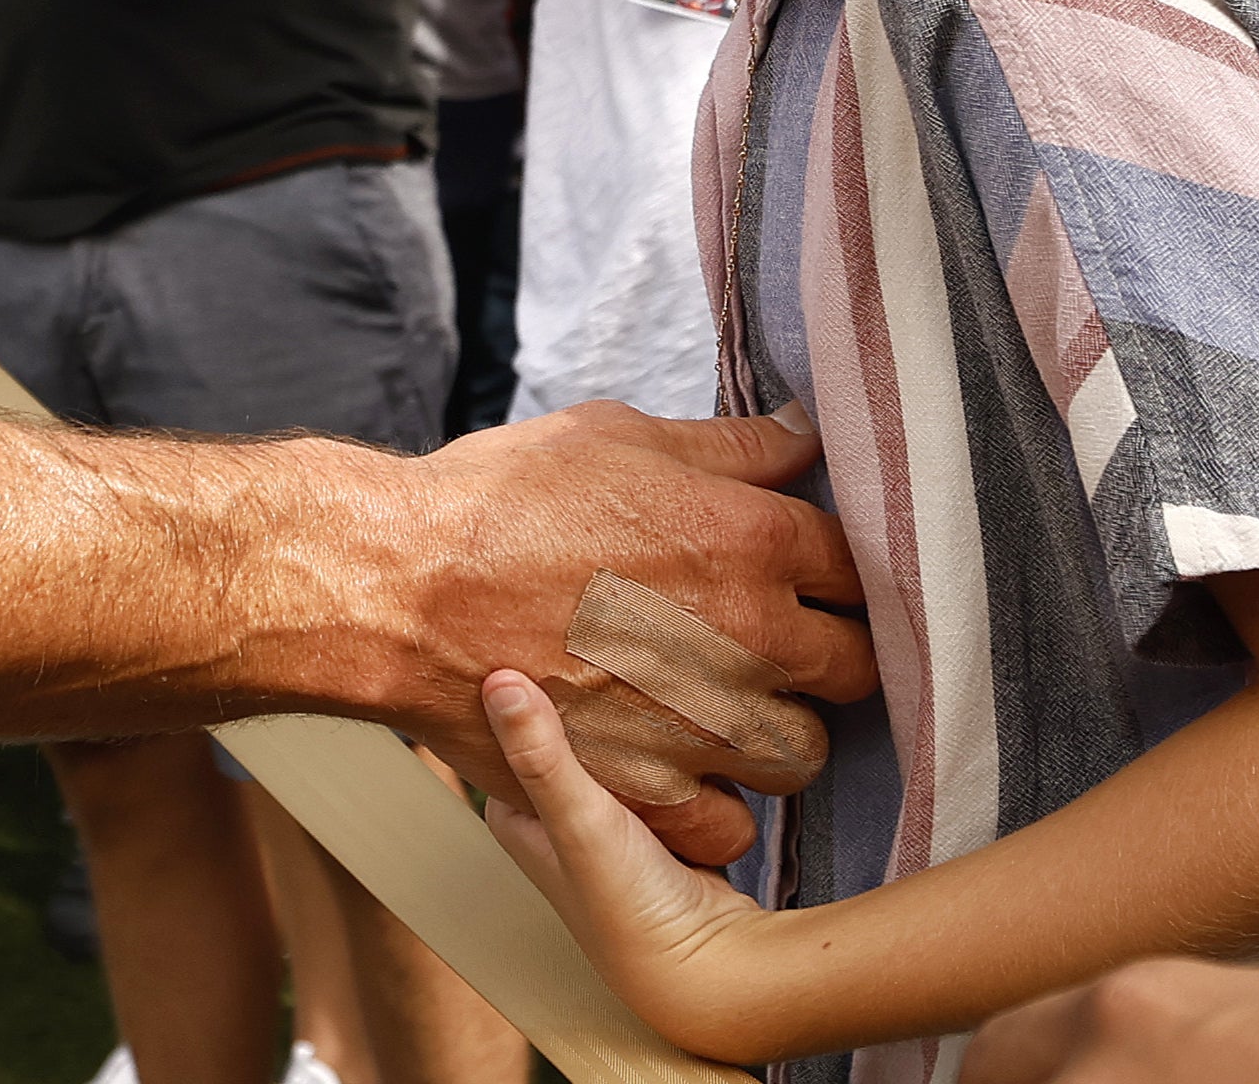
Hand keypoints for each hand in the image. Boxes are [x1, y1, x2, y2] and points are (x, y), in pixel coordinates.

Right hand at [399, 401, 869, 864]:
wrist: (403, 589)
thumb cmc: (497, 502)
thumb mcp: (614, 436)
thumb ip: (725, 447)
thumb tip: (801, 434)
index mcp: (750, 540)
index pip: (855, 566)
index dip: (833, 570)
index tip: (810, 577)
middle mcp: (748, 638)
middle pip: (855, 667)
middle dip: (826, 652)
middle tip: (778, 642)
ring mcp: (704, 724)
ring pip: (803, 753)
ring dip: (776, 730)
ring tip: (727, 707)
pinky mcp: (651, 791)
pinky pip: (730, 824)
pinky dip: (715, 803)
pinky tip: (682, 767)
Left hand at [480, 669, 781, 1061]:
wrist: (711, 965)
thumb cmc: (629, 909)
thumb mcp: (577, 822)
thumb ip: (540, 756)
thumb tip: (496, 682)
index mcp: (516, 815)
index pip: (503, 730)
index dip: (515, 685)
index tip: (526, 630)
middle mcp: (556, 816)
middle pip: (562, 733)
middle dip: (576, 693)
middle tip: (588, 630)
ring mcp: (609, 817)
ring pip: (611, 744)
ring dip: (622, 712)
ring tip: (628, 654)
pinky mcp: (658, 818)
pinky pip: (654, 761)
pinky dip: (661, 738)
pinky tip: (669, 700)